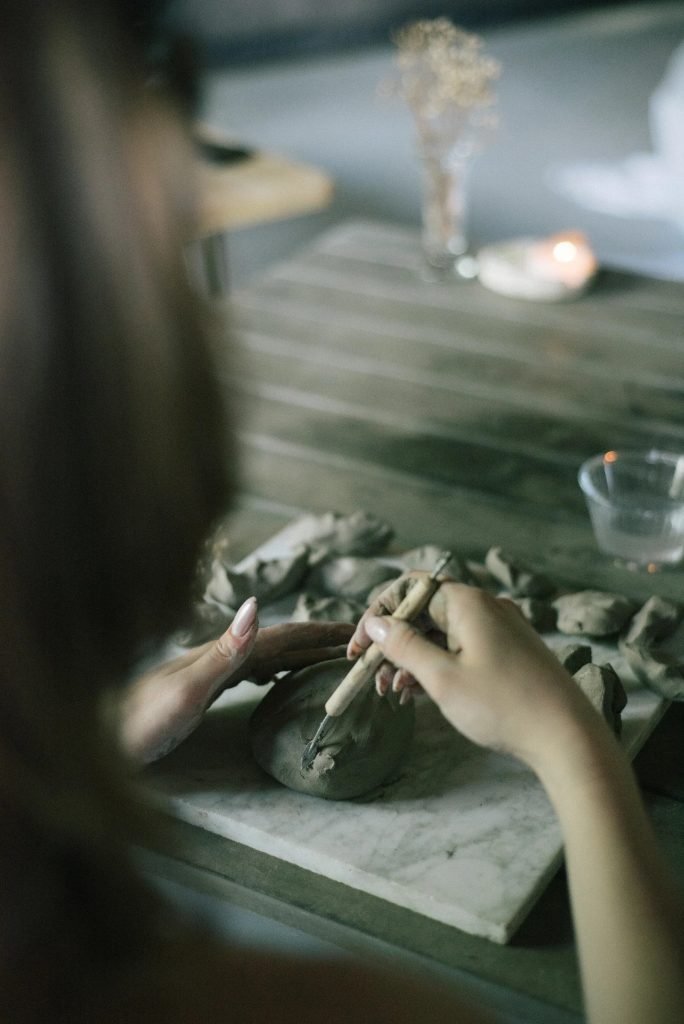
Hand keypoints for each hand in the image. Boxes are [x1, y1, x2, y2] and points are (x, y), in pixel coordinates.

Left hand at [119, 598, 352, 763]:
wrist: (99, 743)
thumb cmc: (140, 723)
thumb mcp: (186, 690)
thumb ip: (224, 651)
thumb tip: (257, 603)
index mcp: (221, 652)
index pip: (283, 636)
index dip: (320, 632)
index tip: (357, 628)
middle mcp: (218, 656)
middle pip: (280, 643)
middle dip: (318, 640)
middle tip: (358, 642)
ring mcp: (210, 672)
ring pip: (268, 657)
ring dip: (302, 654)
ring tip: (332, 657)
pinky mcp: (203, 691)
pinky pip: (253, 674)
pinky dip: (278, 671)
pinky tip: (281, 678)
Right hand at [349, 574, 597, 770]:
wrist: (567, 737)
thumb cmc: (503, 706)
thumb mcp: (442, 678)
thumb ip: (404, 646)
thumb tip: (376, 623)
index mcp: (469, 602)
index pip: (410, 589)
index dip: (379, 615)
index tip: (359, 648)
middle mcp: (486, 608)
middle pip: (425, 611)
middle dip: (393, 642)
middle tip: (370, 676)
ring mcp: (500, 630)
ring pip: (441, 633)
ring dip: (412, 658)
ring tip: (392, 693)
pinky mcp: (509, 654)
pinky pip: (461, 649)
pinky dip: (437, 666)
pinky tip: (418, 693)